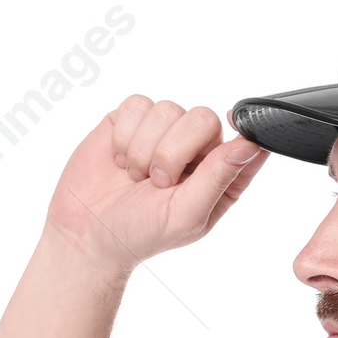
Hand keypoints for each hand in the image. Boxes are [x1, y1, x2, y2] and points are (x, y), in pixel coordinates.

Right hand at [43, 97, 267, 277]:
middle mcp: (196, 149)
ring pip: (167, 109)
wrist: (87, 232)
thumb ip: (219, 178)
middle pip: (203, 118)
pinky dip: (125, 136)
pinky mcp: (131, 119)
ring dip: (145, 148)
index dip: (238, 135)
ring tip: (136, 176)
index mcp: (220, 176)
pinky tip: (120, 160)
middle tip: (158, 181)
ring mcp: (164, 131)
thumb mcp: (187, 214)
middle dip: (174, 151)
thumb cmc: (142, 232)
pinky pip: (137, 105)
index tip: (219, 140)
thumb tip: (249, 146)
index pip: (245, 141)